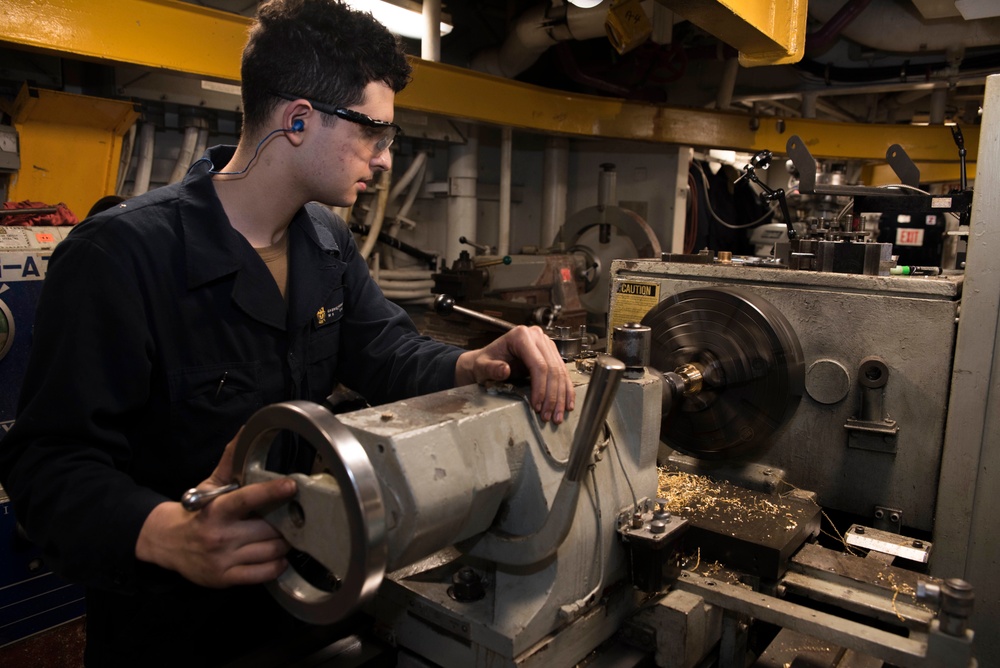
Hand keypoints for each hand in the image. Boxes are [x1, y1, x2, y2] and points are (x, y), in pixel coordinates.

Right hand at [136, 431, 297, 587]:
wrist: (166, 543)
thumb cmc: (197, 512)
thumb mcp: (211, 485)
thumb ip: (231, 461)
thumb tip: (245, 431)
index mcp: (217, 510)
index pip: (247, 499)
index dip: (271, 491)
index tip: (291, 485)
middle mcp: (219, 536)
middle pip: (268, 529)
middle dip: (285, 523)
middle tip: (294, 516)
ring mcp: (223, 559)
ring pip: (271, 552)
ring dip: (285, 544)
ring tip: (286, 535)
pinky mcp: (225, 579)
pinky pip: (264, 574)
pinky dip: (277, 564)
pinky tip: (278, 555)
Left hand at [455, 325, 574, 422]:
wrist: (488, 359)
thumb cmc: (484, 362)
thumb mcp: (482, 366)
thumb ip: (491, 368)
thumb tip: (504, 370)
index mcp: (521, 336)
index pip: (538, 365)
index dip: (540, 388)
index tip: (537, 406)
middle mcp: (536, 336)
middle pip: (552, 369)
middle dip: (552, 396)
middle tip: (550, 416)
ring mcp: (545, 343)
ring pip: (560, 372)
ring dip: (561, 396)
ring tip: (557, 415)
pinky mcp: (550, 352)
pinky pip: (562, 372)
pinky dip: (565, 389)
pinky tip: (567, 404)